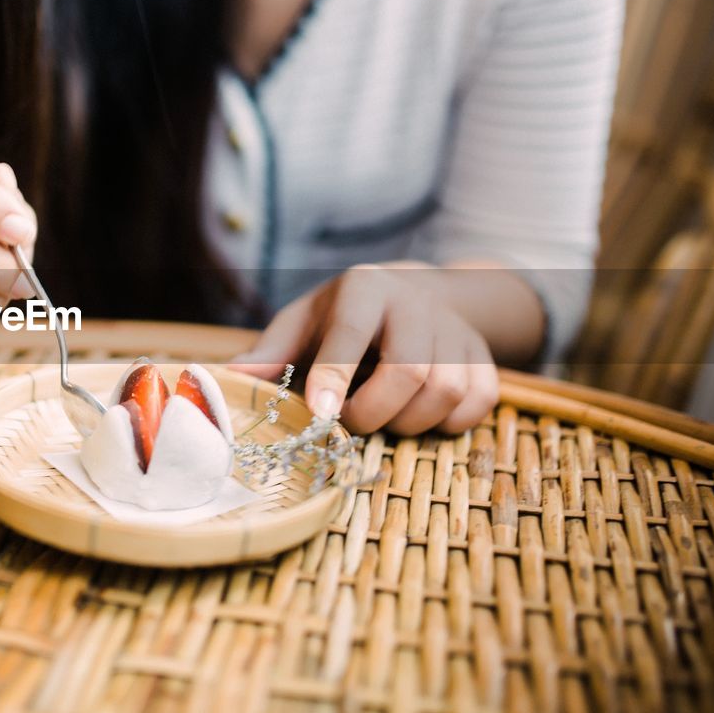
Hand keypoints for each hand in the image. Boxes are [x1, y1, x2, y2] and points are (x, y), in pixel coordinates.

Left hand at [230, 264, 498, 434]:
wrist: (417, 294)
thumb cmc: (345, 316)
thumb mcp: (304, 321)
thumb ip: (272, 350)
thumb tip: (228, 377)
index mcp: (366, 288)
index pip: (351, 335)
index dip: (335, 378)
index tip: (320, 415)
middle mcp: (417, 304)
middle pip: (409, 372)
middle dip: (374, 412)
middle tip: (349, 423)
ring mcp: (457, 332)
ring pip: (444, 393)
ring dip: (408, 422)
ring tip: (384, 415)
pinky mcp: (486, 360)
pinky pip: (475, 406)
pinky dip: (446, 424)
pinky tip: (419, 414)